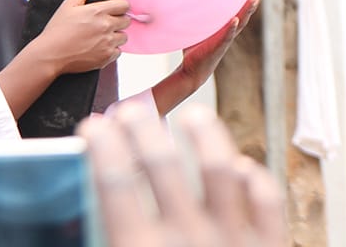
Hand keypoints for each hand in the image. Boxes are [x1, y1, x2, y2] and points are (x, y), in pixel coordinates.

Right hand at [36, 0, 131, 73]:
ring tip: (101, 37)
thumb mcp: (68, 5)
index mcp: (99, 11)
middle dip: (118, 21)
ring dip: (116, 36)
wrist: (49, 55)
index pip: (124, 5)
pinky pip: (118, 52)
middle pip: (126, 21)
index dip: (119, 7)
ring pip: (123, 37)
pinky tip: (98, 48)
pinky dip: (111, 51)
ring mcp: (107, 43)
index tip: (113, 11)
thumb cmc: (57, 31)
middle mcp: (106, 26)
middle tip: (105, 25)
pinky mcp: (106, 57)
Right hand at [80, 102, 285, 246]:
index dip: (102, 148)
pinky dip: (251, 178)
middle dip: (142, 131)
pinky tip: (240, 166)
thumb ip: (102, 238)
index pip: (115, 183)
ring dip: (205, 136)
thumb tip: (77, 223)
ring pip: (220, 168)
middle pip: (163, 166)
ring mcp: (233, 240)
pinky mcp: (268, 246)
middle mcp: (187, 238)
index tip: (93, 126)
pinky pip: (264, 200)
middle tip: (130, 111)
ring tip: (194, 115)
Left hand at [157, 0, 264, 113]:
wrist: (193, 69)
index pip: (244, 1)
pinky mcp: (218, 47)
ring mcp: (227, 37)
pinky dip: (231, 28)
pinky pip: (226, 36)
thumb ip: (196, 10)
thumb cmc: (196, 46)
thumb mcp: (197, 24)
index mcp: (229, 21)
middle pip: (248, 8)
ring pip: (242, 21)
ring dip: (248, 9)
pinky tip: (235, 19)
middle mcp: (232, 27)